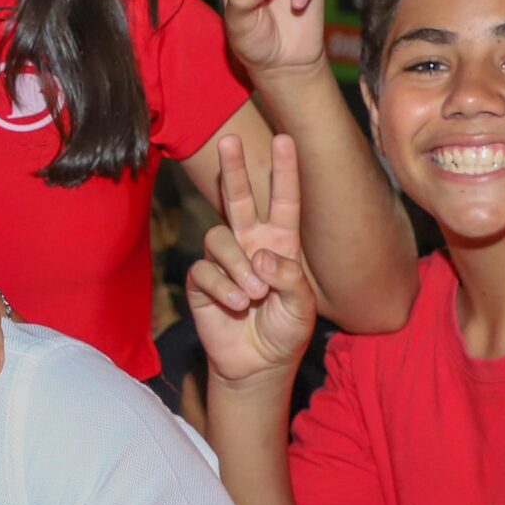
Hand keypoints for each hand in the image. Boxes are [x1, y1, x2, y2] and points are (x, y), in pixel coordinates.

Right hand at [187, 134, 316, 386]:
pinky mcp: (202, 282)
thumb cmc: (285, 332)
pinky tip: (238, 305)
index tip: (285, 139)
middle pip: (239, 198)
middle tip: (230, 139)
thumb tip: (261, 255)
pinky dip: (224, 288)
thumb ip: (289, 278)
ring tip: (254, 295)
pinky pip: (206, 271)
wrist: (258, 365)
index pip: (283, 201)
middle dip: (234, 168)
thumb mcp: (302, 306)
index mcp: (281, 244)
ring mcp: (225, 262)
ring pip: (220, 238)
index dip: (284, 171)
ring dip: (237, 266)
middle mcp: (251, 245)